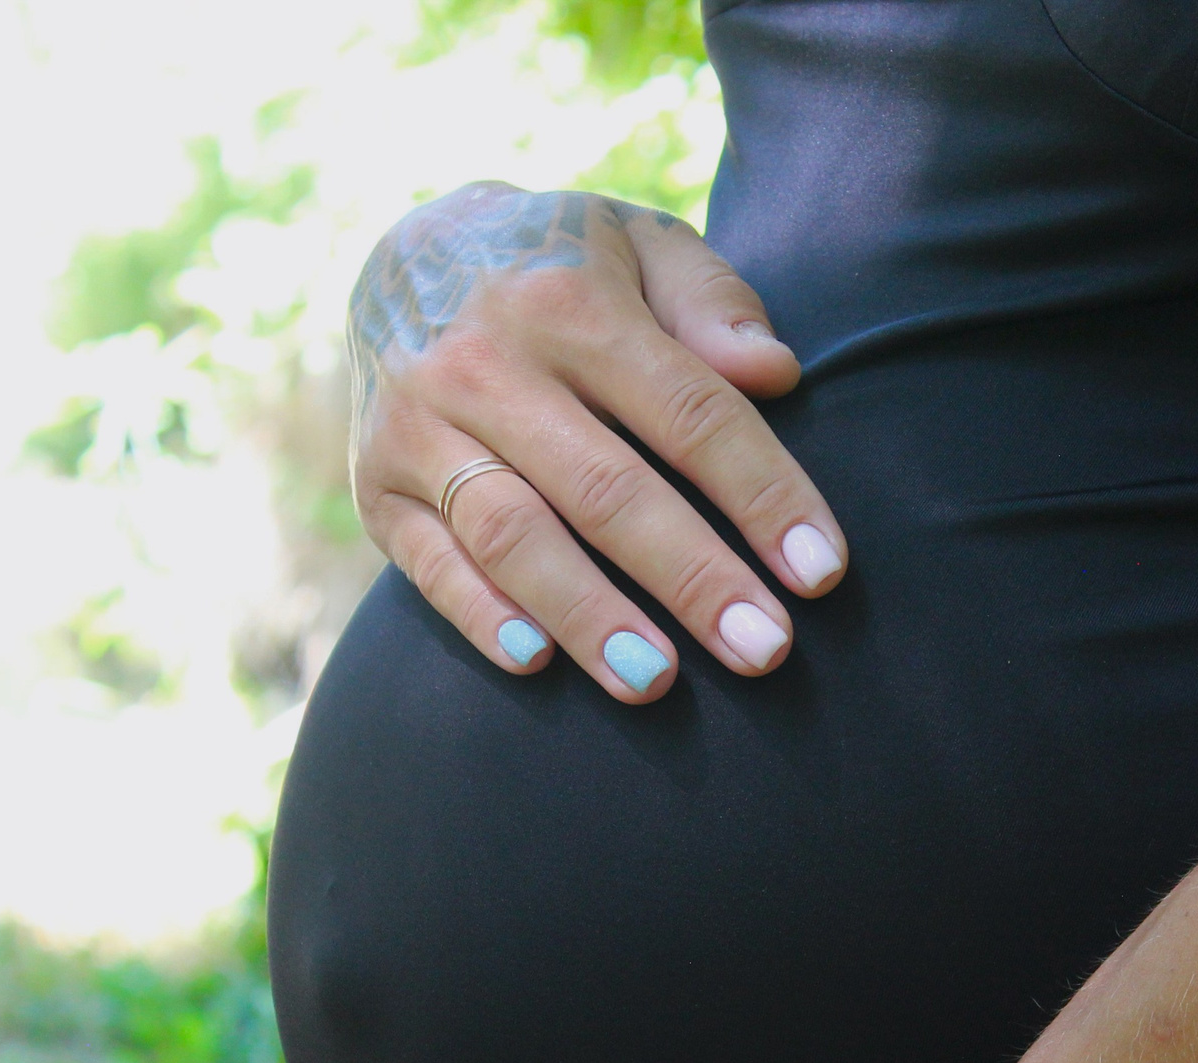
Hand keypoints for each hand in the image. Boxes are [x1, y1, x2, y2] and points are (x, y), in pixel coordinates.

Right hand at [348, 182, 847, 701]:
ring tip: (657, 682)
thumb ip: (714, 301)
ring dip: (589, 616)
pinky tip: (538, 666)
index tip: (821, 570)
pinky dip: (481, 615)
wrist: (407, 253)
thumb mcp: (642, 246)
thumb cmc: (566, 267)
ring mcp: (420, 427)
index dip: (762, 493)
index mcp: (569, 302)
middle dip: (692, 578)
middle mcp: (486, 364)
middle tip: (765, 651)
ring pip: (513, 536)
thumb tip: (775, 372)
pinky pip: (430, 562)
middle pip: (605, 489)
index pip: (688, 411)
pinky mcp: (377, 484)